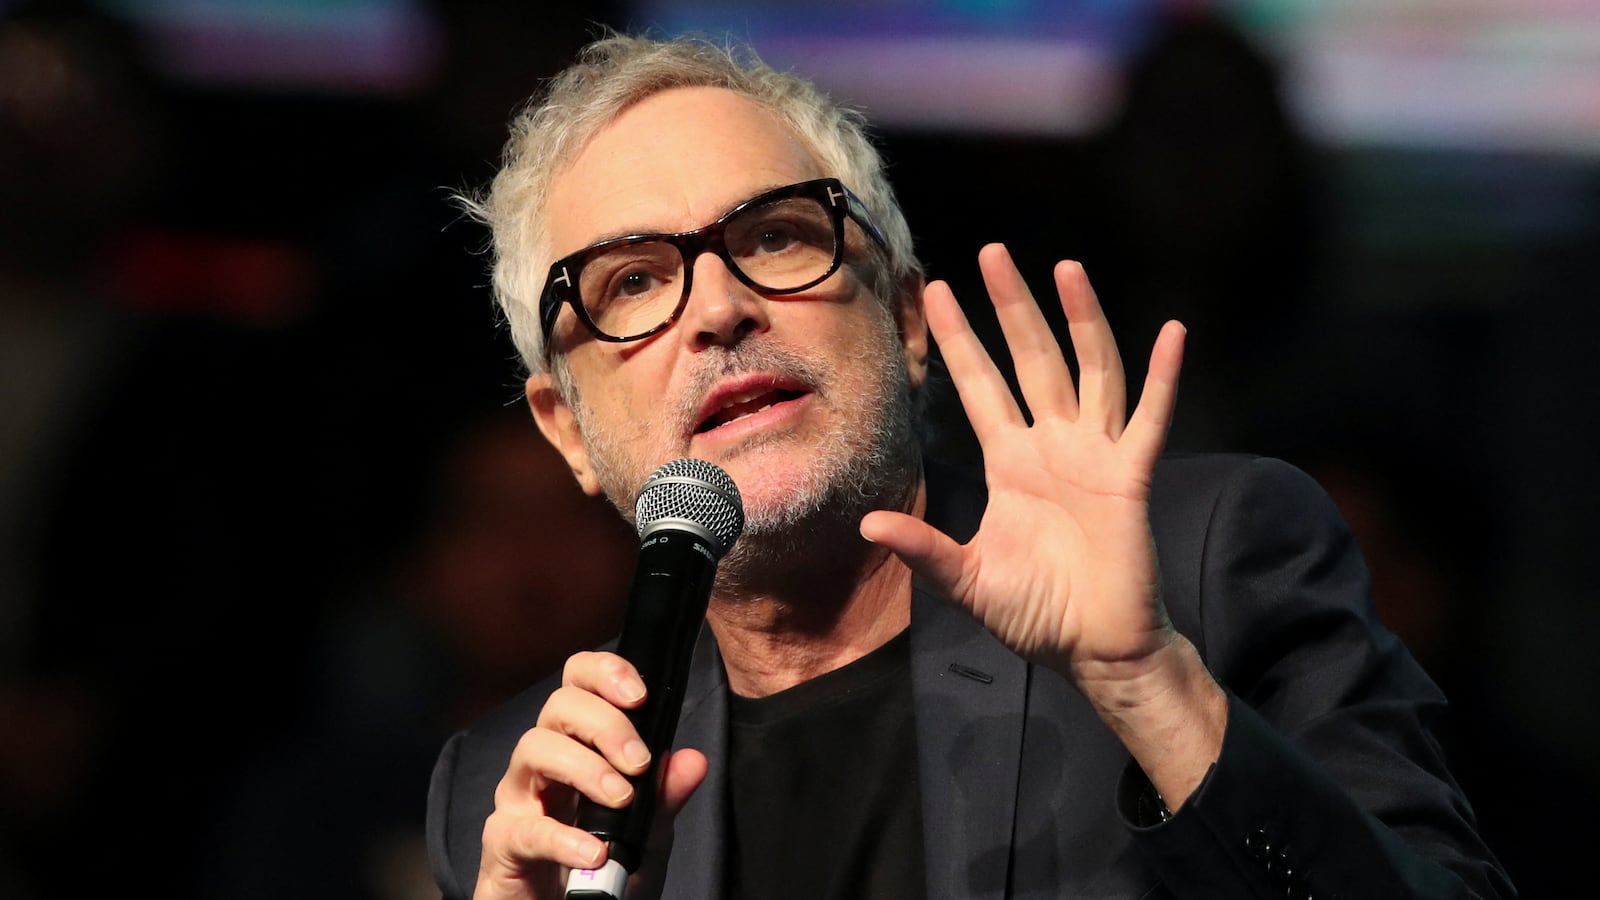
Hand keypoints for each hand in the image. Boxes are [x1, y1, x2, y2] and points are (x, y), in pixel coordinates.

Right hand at [474, 651, 706, 899]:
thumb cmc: (603, 872)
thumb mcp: (648, 834)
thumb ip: (665, 797)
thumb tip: (693, 759)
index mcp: (577, 747)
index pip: (578, 684)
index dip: (604, 674)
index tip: (641, 695)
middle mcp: (542, 764)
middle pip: (558, 706)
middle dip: (605, 724)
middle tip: (639, 762)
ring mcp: (517, 800)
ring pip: (534, 749)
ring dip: (585, 768)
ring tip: (620, 799)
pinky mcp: (502, 844)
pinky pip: (523, 828)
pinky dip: (561, 837)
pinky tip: (592, 852)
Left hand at [863, 243, 1184, 683]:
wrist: (1093, 649)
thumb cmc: (1035, 612)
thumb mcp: (967, 580)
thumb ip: (924, 551)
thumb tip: (867, 526)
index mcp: (1011, 461)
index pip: (980, 385)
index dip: (959, 340)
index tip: (935, 290)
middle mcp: (1053, 445)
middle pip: (1030, 358)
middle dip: (1011, 307)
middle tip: (991, 253)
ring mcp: (1095, 455)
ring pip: (1089, 370)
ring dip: (1081, 319)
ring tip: (1065, 267)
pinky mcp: (1130, 476)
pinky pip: (1149, 418)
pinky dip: (1164, 376)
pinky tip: (1172, 332)